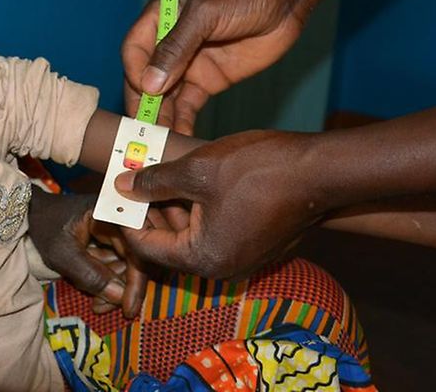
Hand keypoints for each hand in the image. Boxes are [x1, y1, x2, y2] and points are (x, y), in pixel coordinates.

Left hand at [27, 186, 149, 317]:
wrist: (31, 212)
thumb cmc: (45, 225)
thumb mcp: (63, 253)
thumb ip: (90, 275)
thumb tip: (120, 297)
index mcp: (114, 211)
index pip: (136, 250)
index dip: (135, 282)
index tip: (128, 308)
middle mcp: (123, 216)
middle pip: (136, 258)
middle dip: (121, 287)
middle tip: (102, 307)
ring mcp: (118, 227)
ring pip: (128, 263)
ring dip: (114, 286)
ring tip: (96, 302)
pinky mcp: (112, 236)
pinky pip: (118, 261)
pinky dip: (108, 278)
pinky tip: (95, 291)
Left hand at [116, 130, 321, 279]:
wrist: (322, 171)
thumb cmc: (261, 170)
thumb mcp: (197, 171)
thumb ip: (155, 182)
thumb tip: (121, 186)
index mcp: (203, 259)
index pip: (146, 247)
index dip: (126, 216)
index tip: (113, 190)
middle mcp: (222, 267)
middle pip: (168, 242)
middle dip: (148, 208)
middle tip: (132, 175)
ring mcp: (241, 256)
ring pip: (191, 232)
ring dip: (172, 204)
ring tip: (158, 169)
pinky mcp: (255, 241)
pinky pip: (214, 227)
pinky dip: (198, 206)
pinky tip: (190, 177)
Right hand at [122, 0, 305, 133]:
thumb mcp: (206, 14)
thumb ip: (176, 47)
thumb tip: (149, 83)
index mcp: (160, 16)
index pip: (134, 50)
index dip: (134, 73)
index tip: (145, 94)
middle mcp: (168, 43)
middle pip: (144, 79)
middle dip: (143, 103)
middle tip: (145, 130)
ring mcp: (188, 64)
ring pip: (164, 97)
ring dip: (161, 117)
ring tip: (162, 140)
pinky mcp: (208, 81)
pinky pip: (187, 105)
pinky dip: (182, 121)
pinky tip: (181, 136)